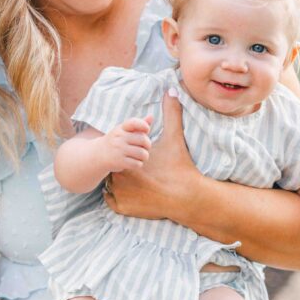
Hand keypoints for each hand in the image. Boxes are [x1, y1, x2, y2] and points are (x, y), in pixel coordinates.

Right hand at [101, 115, 152, 172]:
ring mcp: (119, 149)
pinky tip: (134, 162)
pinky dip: (138, 164)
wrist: (98, 155)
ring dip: (144, 156)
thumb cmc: (117, 141)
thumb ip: (138, 125)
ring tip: (140, 156)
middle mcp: (119, 138)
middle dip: (148, 145)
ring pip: (142, 153)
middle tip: (144, 148)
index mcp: (121, 128)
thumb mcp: (124, 131)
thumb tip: (151, 117)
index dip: (143, 125)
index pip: (134, 122)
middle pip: (143, 140)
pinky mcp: (119, 161)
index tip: (147, 130)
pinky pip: (137, 164)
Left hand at [104, 90, 195, 219]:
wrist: (187, 197)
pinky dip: (121, 200)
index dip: (127, 155)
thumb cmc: (179, 166)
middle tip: (141, 174)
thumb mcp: (174, 138)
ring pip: (112, 187)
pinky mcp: (123, 210)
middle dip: (123, 170)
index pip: (118, 154)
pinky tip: (135, 196)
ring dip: (120, 185)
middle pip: (114, 169)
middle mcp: (118, 176)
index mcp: (126, 158)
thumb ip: (171, 113)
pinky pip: (114, 203)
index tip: (141, 160)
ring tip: (139, 185)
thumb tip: (172, 90)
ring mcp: (119, 195)